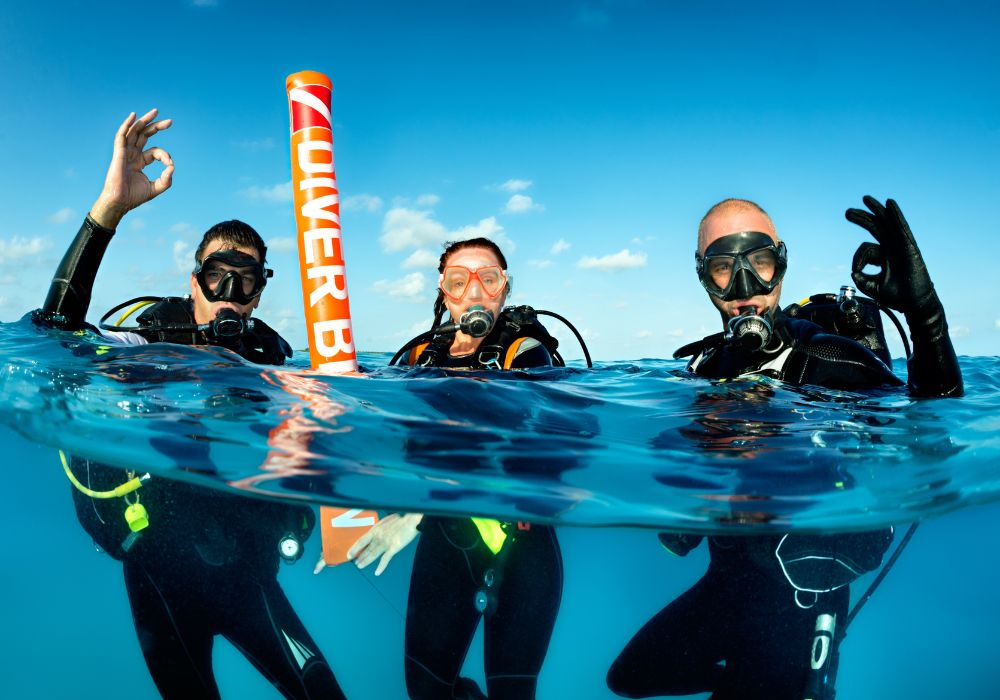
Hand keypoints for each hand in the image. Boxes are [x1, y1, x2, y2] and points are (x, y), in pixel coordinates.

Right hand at [90, 109, 173, 228]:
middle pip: (144, 135)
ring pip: (134, 132)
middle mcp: (132, 154)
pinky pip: (121, 136)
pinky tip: (133, 116)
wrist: (120, 202)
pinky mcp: (118, 153)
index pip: (155, 152)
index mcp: (139, 162)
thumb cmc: (134, 197)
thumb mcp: (156, 188)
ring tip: (155, 111)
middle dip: (156, 127)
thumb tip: (172, 167)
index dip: (165, 156)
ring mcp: (125, 153)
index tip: (170, 165)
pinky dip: (126, 125)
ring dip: (144, 121)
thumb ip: (166, 179)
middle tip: (170, 122)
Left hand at [334, 513, 421, 575]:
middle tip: (355, 563)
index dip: (354, 548)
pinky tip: (377, 572)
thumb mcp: (386, 521)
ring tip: (360, 566)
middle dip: (360, 557)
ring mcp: (385, 543)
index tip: (349, 554)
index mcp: (376, 529)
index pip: (361, 540)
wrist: (411, 521)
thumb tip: (375, 532)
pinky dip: (381, 567)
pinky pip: (385, 559)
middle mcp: (378, 536)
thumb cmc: (401, 519)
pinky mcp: (393, 548)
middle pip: (366, 549)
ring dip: (366, 561)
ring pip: (373, 555)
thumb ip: (379, 528)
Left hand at [844, 196, 935, 315]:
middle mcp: (891, 248)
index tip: (856, 271)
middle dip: (862, 218)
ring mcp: (901, 245)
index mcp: (883, 256)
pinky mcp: (909, 246)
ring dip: (876, 210)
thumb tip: (853, 272)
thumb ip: (862, 279)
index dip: (857, 259)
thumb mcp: (873, 287)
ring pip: (887, 223)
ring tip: (865, 199)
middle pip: (875, 227)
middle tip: (847, 212)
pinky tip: (889, 203)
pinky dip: (895, 215)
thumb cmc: (897, 296)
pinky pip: (901, 227)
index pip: (865, 249)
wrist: (913, 303)